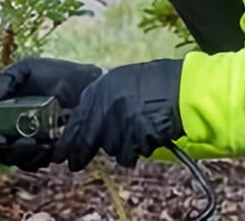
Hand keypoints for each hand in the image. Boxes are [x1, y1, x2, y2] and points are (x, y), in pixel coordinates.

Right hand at [0, 57, 101, 170]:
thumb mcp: (26, 70)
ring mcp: (29, 144)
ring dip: (16, 152)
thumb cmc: (58, 75)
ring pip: (11, 159)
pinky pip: (34, 163)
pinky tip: (45, 145)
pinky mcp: (48, 153)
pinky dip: (36, 156)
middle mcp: (11, 131)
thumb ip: (2, 81)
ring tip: (28, 140)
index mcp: (0, 112)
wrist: (91, 85)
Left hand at [53, 59, 183, 170]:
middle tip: (75, 165)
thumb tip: (89, 119)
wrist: (183, 89)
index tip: (61, 153)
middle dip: (81, 154)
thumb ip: (102, 98)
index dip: (68, 140)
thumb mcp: (122, 80)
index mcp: (100, 89)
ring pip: (110, 148)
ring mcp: (119, 124)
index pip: (76, 120)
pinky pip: (129, 153)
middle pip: (88, 139)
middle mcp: (105, 106)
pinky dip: (136, 150)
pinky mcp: (134, 139)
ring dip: (119, 147)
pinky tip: (146, 138)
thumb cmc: (157, 82)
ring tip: (135, 133)